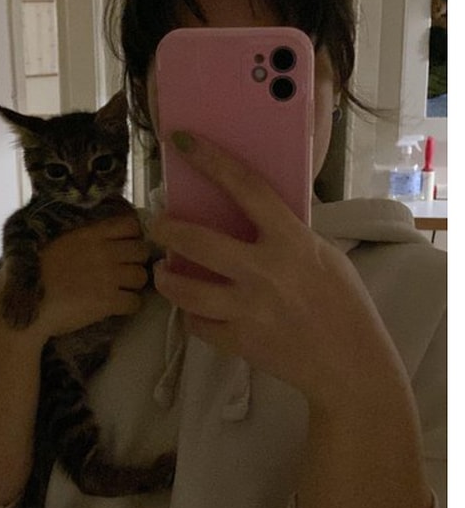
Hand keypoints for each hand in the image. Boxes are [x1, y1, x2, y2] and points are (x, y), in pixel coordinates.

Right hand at [37, 213, 150, 335]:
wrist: (26, 307)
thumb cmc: (33, 274)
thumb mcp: (57, 241)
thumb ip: (82, 234)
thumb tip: (102, 234)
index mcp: (90, 232)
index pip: (130, 223)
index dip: (131, 235)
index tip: (123, 246)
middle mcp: (103, 250)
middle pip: (141, 250)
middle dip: (135, 261)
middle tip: (123, 271)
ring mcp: (108, 276)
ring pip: (142, 276)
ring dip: (133, 284)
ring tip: (119, 289)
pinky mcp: (108, 302)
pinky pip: (135, 302)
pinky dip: (128, 305)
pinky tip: (115, 306)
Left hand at [150, 133, 408, 415]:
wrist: (351, 365)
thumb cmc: (344, 303)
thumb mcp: (323, 255)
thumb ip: (287, 235)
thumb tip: (253, 210)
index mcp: (292, 242)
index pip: (246, 188)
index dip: (211, 160)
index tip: (182, 142)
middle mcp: (265, 272)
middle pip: (198, 241)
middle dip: (167, 229)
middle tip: (156, 224)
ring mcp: (249, 310)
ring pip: (185, 289)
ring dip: (166, 277)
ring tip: (162, 271)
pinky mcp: (240, 342)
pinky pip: (198, 324)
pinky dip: (191, 314)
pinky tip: (193, 307)